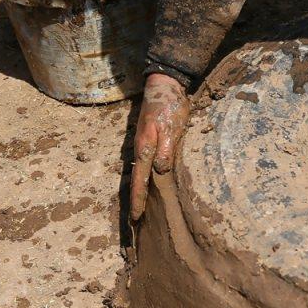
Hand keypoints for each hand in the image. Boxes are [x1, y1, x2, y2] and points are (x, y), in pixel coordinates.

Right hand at [129, 73, 189, 220]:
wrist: (164, 84)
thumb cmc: (170, 106)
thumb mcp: (173, 128)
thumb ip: (167, 151)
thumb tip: (160, 172)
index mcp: (145, 149)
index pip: (140, 181)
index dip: (138, 201)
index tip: (136, 218)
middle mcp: (140, 149)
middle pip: (136, 181)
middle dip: (135, 202)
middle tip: (135, 222)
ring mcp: (143, 145)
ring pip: (139, 174)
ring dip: (139, 193)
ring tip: (140, 211)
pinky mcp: (148, 141)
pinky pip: (144, 165)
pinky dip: (144, 179)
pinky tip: (148, 187)